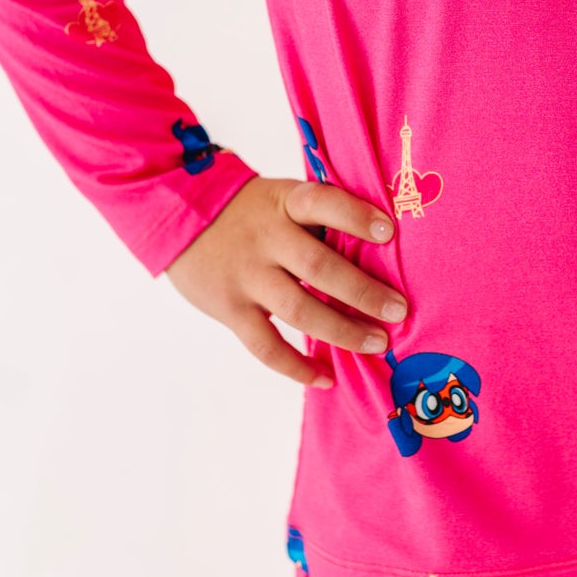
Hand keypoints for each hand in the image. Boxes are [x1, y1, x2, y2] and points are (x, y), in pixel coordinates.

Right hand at [163, 176, 406, 388]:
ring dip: (342, 330)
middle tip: (398, 311)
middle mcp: (267, 239)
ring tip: (376, 343)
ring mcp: (247, 276)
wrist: (178, 214)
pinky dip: (296, 366)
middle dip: (363, 292)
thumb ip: (318, 221)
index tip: (389, 231)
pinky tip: (325, 377)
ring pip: (299, 310)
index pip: (322, 203)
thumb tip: (377, 254)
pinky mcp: (230, 309)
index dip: (355, 216)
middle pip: (318, 267)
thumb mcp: (281, 198)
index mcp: (285, 203)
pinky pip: (266, 345)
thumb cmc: (250, 211)